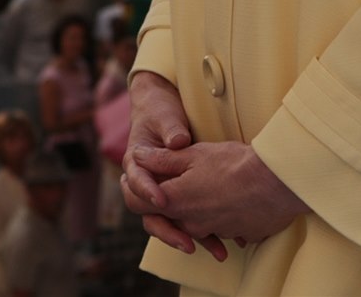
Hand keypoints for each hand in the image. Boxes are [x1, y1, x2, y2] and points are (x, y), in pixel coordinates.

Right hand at [118, 72, 226, 261]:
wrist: (162, 111)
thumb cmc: (160, 111)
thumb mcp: (165, 115)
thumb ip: (171, 127)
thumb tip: (178, 142)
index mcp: (135, 162)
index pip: (135, 182)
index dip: (147, 191)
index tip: (161, 200)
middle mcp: (146, 183)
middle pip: (149, 214)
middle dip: (168, 230)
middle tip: (187, 242)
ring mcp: (161, 193)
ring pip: (169, 222)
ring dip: (189, 238)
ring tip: (215, 250)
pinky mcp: (178, 198)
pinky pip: (186, 219)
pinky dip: (203, 232)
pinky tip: (225, 242)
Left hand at [138, 140, 307, 246]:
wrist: (276, 183)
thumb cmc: (234, 164)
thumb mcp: (194, 154)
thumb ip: (162, 159)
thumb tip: (137, 156)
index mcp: (175, 201)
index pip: (140, 204)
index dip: (137, 189)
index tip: (143, 175)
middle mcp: (190, 223)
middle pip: (167, 215)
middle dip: (169, 197)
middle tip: (179, 177)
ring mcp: (213, 231)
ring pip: (193, 222)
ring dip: (196, 207)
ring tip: (209, 184)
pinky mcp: (234, 234)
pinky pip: (219, 227)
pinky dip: (219, 214)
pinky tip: (230, 197)